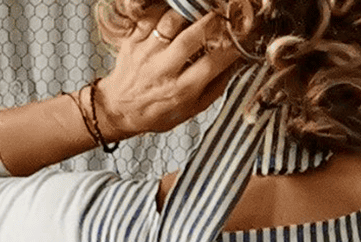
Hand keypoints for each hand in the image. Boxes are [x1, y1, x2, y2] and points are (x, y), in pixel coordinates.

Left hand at [94, 7, 242, 140]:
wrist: (118, 110)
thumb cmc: (157, 112)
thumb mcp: (190, 111)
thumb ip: (214, 88)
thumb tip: (235, 64)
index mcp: (181, 91)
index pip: (211, 63)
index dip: (230, 47)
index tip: (241, 36)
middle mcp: (163, 70)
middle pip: (191, 37)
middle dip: (212, 22)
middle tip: (223, 15)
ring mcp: (146, 52)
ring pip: (171, 21)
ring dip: (189, 11)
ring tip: (200, 9)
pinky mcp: (133, 40)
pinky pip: (151, 16)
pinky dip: (166, 9)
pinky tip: (177, 11)